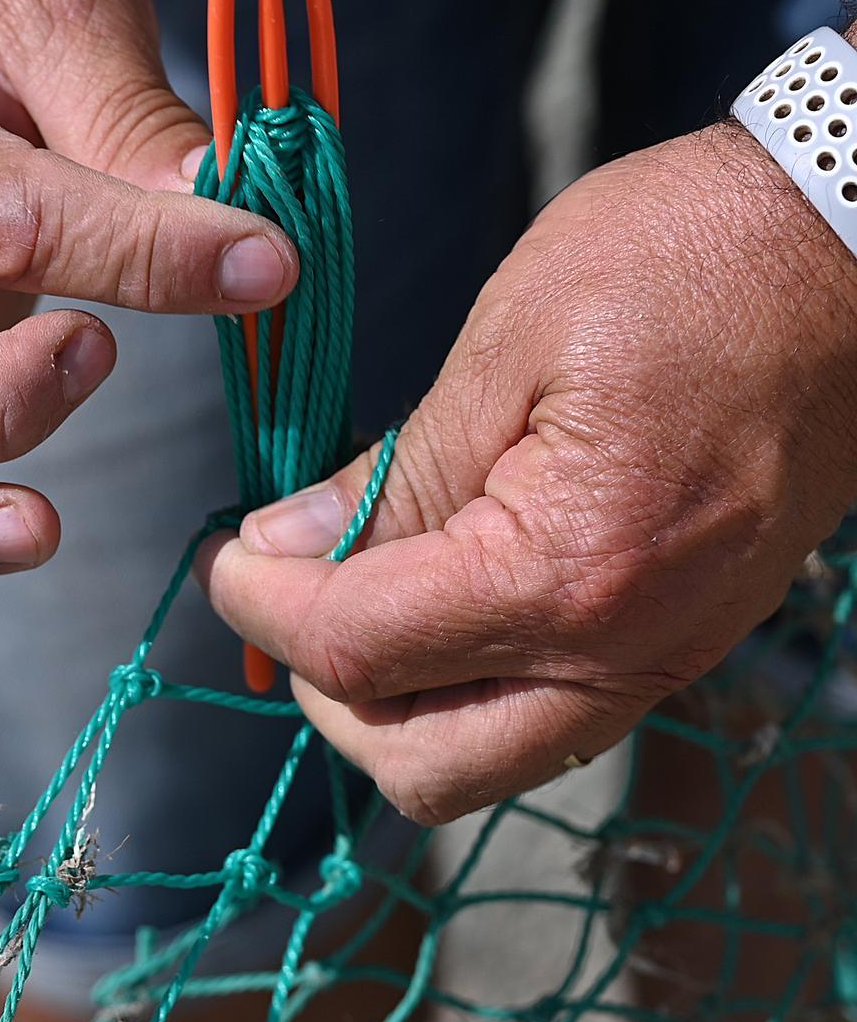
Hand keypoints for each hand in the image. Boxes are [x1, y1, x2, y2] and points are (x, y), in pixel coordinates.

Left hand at [200, 126, 856, 823]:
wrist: (848, 252)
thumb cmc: (688, 263)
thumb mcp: (509, 344)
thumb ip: (393, 473)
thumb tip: (286, 549)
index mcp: (569, 573)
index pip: (362, 650)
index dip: (265, 609)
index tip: (227, 558)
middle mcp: (624, 653)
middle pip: (425, 769)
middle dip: (330, 697)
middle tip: (291, 596)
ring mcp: (664, 659)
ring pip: (488, 760)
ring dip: (399, 704)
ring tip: (358, 595)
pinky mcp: (680, 641)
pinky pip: (548, 716)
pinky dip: (470, 682)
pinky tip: (442, 592)